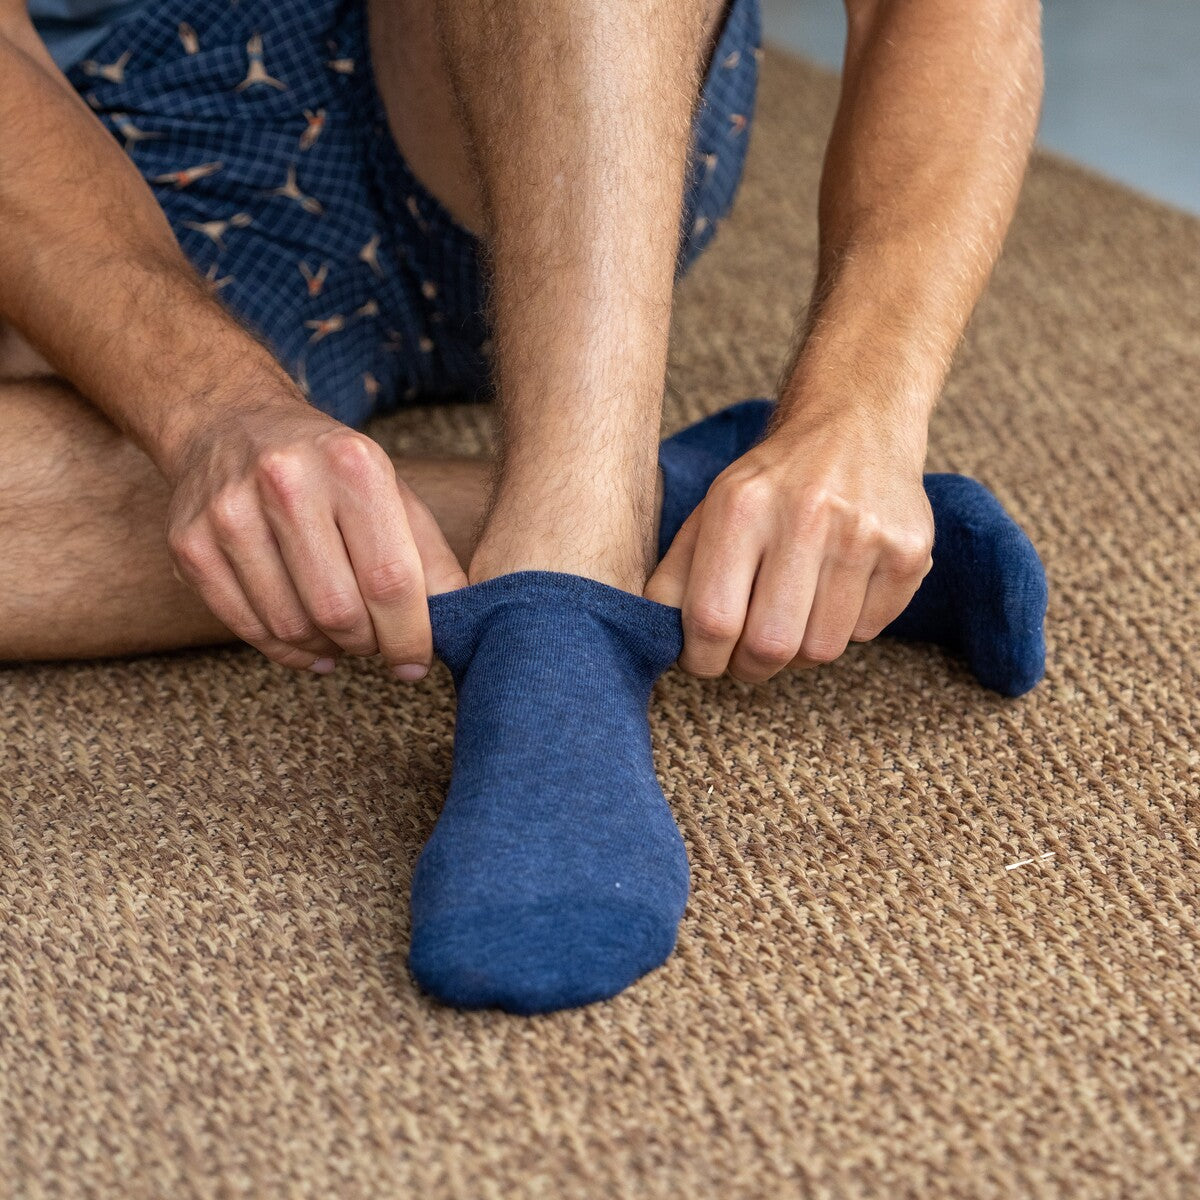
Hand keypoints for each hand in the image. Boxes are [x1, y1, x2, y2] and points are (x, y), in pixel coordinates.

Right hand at [164, 395, 466, 675]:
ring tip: (344, 635)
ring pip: (292, 626)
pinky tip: (309, 642)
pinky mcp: (188, 543)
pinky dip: (287, 650)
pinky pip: (247, 629)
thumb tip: (460, 626)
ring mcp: (230, 512)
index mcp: (353, 464)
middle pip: (340, 611)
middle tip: (377, 643)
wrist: (232, 423)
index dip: (409, 637)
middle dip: (368, 645)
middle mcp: (287, 481)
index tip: (417, 662)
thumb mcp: (393, 493)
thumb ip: (431, 559)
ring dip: (329, 648)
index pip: (391, 579)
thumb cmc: (330, 469)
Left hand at [646, 404, 933, 682]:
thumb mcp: (711, 512)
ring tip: (795, 611)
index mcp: (742, 505)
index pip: (712, 620)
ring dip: (802, 649)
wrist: (856, 422)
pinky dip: (848, 626)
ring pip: (822, 650)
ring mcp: (865, 533)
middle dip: (751, 666)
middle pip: (770, 646)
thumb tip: (655, 637)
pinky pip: (868, 632)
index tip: (704, 659)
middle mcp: (806, 514)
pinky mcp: (910, 549)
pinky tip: (838, 588)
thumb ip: (677, 575)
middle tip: (748, 654)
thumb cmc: (771, 483)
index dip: (702, 659)